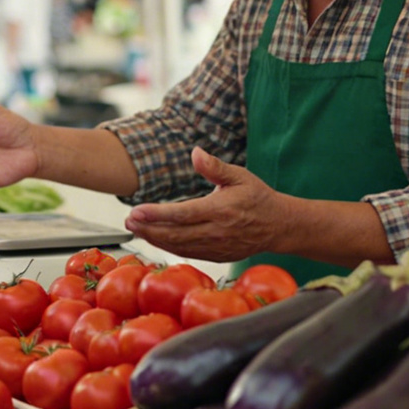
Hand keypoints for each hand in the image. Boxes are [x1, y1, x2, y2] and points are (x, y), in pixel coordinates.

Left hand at [124, 148, 295, 262]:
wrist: (279, 226)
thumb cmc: (258, 198)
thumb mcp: (240, 176)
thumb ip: (215, 167)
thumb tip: (195, 153)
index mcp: (221, 210)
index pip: (183, 214)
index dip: (157, 214)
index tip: (137, 211)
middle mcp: (217, 231)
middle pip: (175, 234)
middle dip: (148, 229)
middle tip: (128, 221)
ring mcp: (216, 247)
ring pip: (179, 246)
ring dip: (154, 239)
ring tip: (135, 229)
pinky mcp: (216, 256)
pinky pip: (188, 253)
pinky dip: (169, 248)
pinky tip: (155, 239)